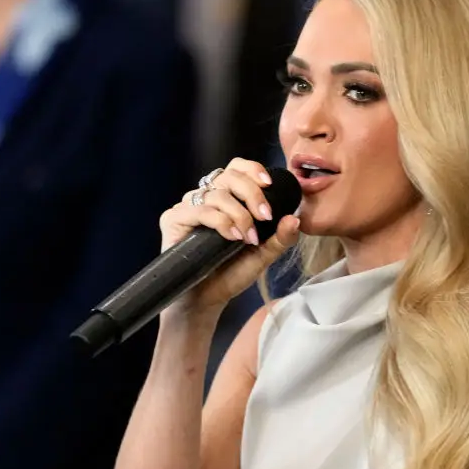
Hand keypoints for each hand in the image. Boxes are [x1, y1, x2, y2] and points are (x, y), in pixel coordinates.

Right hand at [160, 158, 300, 317]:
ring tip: (248, 237)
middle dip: (252, 194)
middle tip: (265, 216)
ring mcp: (188, 207)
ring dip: (239, 214)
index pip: (236, 168)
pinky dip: (220, 222)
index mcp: (226, 198)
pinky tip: (232, 237)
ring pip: (217, 194)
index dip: (252, 169)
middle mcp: (205, 198)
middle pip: (229, 176)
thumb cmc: (231, 273)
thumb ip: (280, 237)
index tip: (269, 185)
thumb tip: (295, 218)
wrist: (207, 300)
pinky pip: (199, 210)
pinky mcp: (173, 219)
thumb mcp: (263, 255)